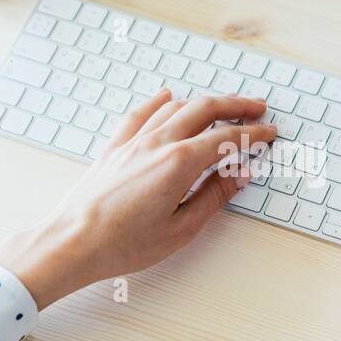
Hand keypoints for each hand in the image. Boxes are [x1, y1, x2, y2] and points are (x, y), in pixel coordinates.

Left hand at [0, 89, 276, 307]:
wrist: (72, 242)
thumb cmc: (123, 244)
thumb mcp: (181, 228)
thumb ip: (214, 196)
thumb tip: (238, 174)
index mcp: (179, 163)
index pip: (227, 139)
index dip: (253, 135)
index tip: (269, 133)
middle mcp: (157, 143)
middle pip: (204, 110)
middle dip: (235, 105)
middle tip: (257, 108)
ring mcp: (134, 142)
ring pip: (175, 107)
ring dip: (204, 102)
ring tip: (222, 106)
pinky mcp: (115, 148)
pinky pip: (141, 114)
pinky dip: (160, 102)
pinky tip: (168, 97)